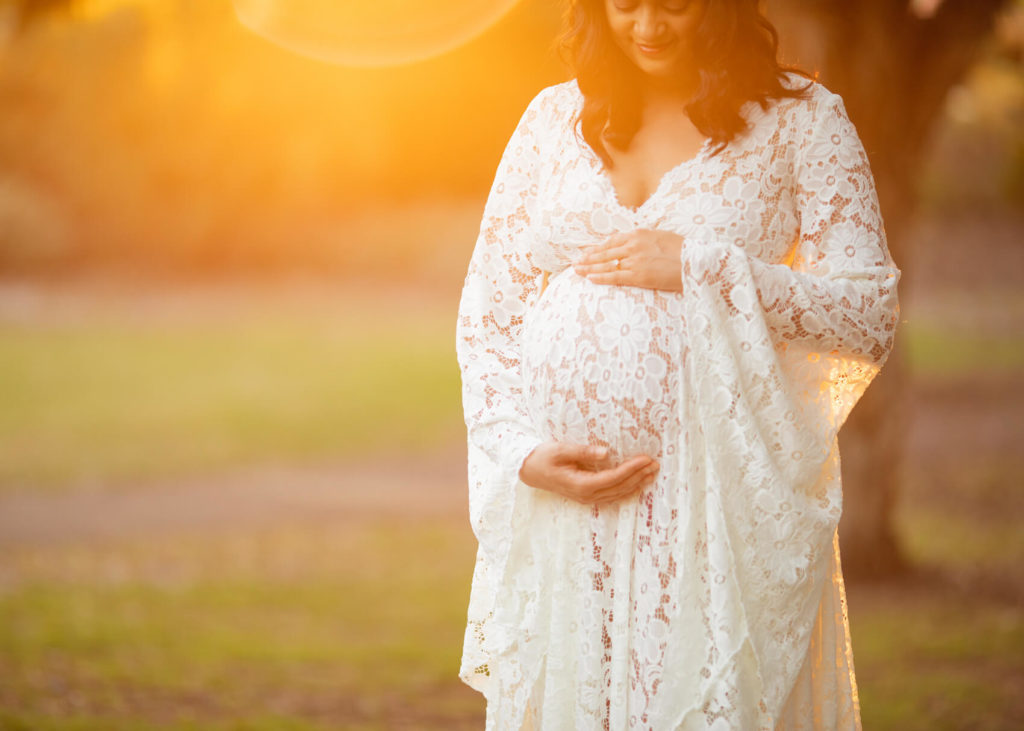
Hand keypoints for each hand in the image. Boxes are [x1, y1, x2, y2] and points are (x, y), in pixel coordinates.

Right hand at [519, 442, 659, 505]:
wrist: (529, 470)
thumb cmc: (543, 457)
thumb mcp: (561, 450)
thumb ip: (583, 452)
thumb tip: (606, 452)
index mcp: (581, 484)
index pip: (613, 477)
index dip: (631, 469)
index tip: (646, 459)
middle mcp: (586, 495)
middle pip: (619, 487)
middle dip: (639, 476)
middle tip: (656, 464)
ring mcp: (587, 498)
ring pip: (618, 493)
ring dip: (636, 484)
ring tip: (652, 473)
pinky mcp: (587, 495)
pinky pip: (612, 494)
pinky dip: (626, 489)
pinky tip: (637, 483)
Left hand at [572, 229, 683, 291]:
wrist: (696, 260)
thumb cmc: (683, 250)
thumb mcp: (661, 237)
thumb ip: (645, 240)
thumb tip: (635, 245)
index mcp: (639, 233)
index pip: (612, 240)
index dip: (598, 247)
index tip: (588, 252)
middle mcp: (633, 245)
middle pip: (605, 252)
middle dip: (588, 257)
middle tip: (575, 262)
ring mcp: (635, 260)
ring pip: (606, 263)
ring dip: (589, 267)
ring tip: (577, 270)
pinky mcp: (639, 275)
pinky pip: (615, 276)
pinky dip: (601, 277)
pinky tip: (590, 278)